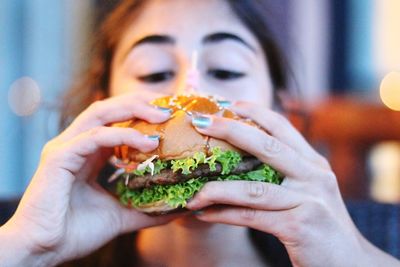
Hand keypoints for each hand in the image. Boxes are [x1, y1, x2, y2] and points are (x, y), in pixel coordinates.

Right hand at [2, 92, 180, 266]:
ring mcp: (66, 148)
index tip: (171, 116)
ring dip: (133, 110)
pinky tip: (147, 143)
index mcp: (89, 153)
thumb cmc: (76, 231)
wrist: (45, 251)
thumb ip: (146, 208)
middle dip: (140, 103)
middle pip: (110, 109)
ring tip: (162, 115)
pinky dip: (122, 135)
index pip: (116, 121)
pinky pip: (95, 137)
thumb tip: (177, 208)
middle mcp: (76, 144)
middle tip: (170, 108)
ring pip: (100, 113)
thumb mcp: (121, 214)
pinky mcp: (59, 157)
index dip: (142, 113)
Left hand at [186, 101, 369, 266]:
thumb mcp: (310, 192)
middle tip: (201, 122)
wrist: (349, 262)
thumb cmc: (320, 225)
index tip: (231, 104)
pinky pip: (251, 216)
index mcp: (314, 164)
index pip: (283, 128)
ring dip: (216, 189)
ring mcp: (308, 199)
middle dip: (230, 130)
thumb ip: (287, 174)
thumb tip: (244, 163)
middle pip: (267, 146)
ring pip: (252, 188)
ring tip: (193, 193)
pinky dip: (224, 215)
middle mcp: (314, 176)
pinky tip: (204, 214)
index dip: (256, 112)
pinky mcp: (299, 225)